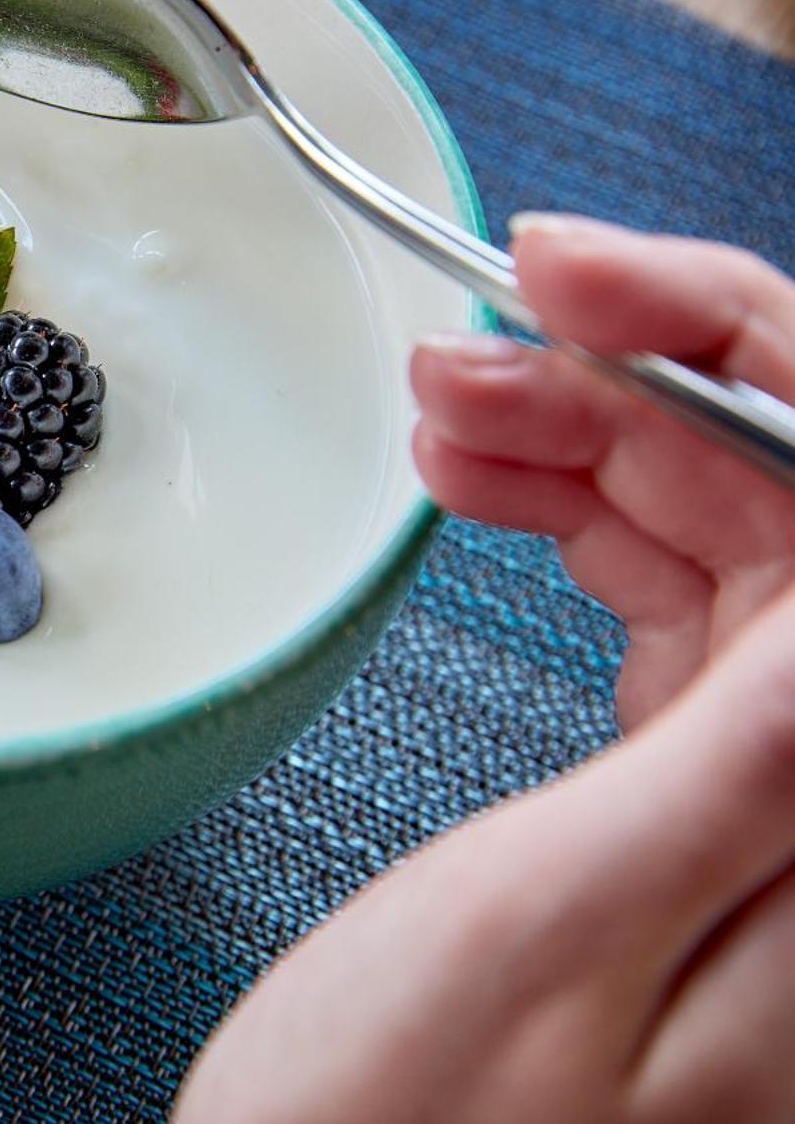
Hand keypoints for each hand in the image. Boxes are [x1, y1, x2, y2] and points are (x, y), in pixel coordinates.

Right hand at [175, 217, 794, 1120]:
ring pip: (734, 540)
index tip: (569, 275)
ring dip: (597, 443)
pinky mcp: (689, 807)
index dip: (731, 353)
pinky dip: (581, 522)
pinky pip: (676, 605)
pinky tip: (490, 485)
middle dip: (641, 386)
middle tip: (465, 339)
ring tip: (442, 404)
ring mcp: (769, 808)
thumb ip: (745, 753)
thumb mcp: (555, 930)